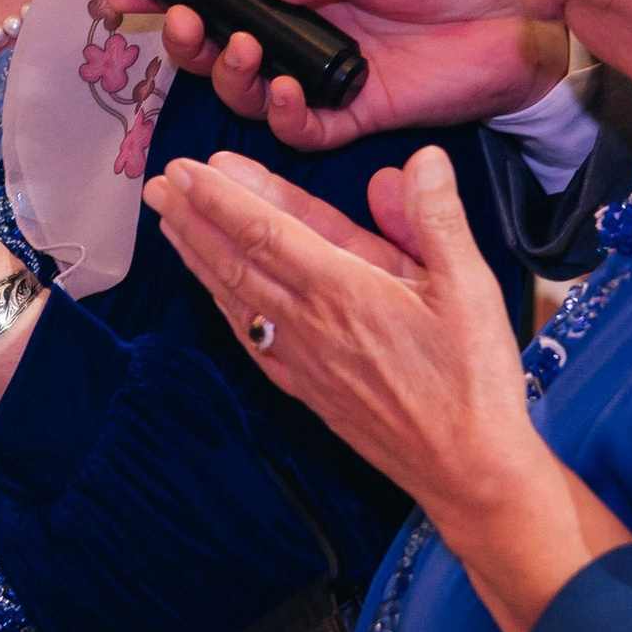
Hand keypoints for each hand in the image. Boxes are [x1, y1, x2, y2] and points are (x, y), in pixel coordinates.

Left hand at [144, 142, 627, 631]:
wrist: (467, 470)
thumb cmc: (473, 380)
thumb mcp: (471, 287)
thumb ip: (437, 219)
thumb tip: (416, 161)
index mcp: (344, 290)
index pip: (266, 231)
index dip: (222, 197)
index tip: (188, 170)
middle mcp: (310, 323)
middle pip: (237, 260)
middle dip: (194, 218)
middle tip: (158, 184)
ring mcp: (302, 360)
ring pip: (236, 297)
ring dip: (199, 257)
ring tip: (169, 225)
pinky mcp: (306, 389)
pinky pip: (251, 339)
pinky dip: (224, 308)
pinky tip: (212, 294)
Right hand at [154, 0, 568, 153]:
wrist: (524, 21)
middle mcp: (301, 38)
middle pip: (218, 51)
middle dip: (189, 42)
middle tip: (184, 25)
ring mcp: (323, 82)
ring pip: (246, 94)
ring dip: (230, 76)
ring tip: (242, 51)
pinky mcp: (355, 118)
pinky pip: (299, 129)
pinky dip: (280, 114)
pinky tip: (285, 90)